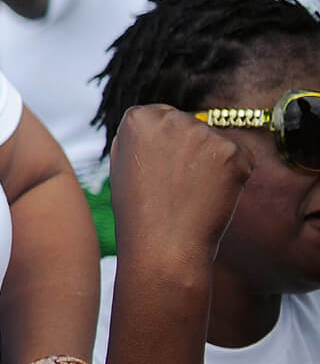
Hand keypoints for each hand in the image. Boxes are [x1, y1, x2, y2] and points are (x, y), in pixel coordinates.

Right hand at [110, 105, 252, 276]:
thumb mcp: (124, 164)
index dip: (164, 146)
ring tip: (192, 194)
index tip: (159, 171)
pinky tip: (211, 196)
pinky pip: (240, 159)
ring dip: (212, 164)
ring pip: (216, 143)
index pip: (162, 117)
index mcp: (138, 117)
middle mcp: (170, 117)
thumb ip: (141, 138)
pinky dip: (233, 177)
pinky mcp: (233, 152)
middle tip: (177, 186)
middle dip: (190, 151)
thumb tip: (162, 120)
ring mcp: (203, 133)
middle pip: (191, 125)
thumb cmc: (140, 212)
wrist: (163, 246)